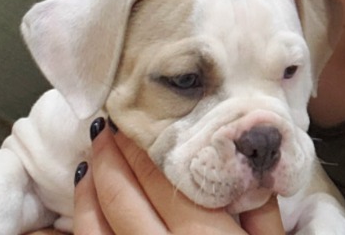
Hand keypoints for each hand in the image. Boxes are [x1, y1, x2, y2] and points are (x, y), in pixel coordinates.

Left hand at [73, 119, 286, 233]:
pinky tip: (87, 211)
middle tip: (106, 130)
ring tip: (89, 164)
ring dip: (88, 191)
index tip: (133, 122)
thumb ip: (260, 207)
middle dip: (109, 158)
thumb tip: (246, 159)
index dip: (141, 147)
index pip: (162, 180)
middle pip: (122, 198)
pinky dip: (84, 226)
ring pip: (95, 228)